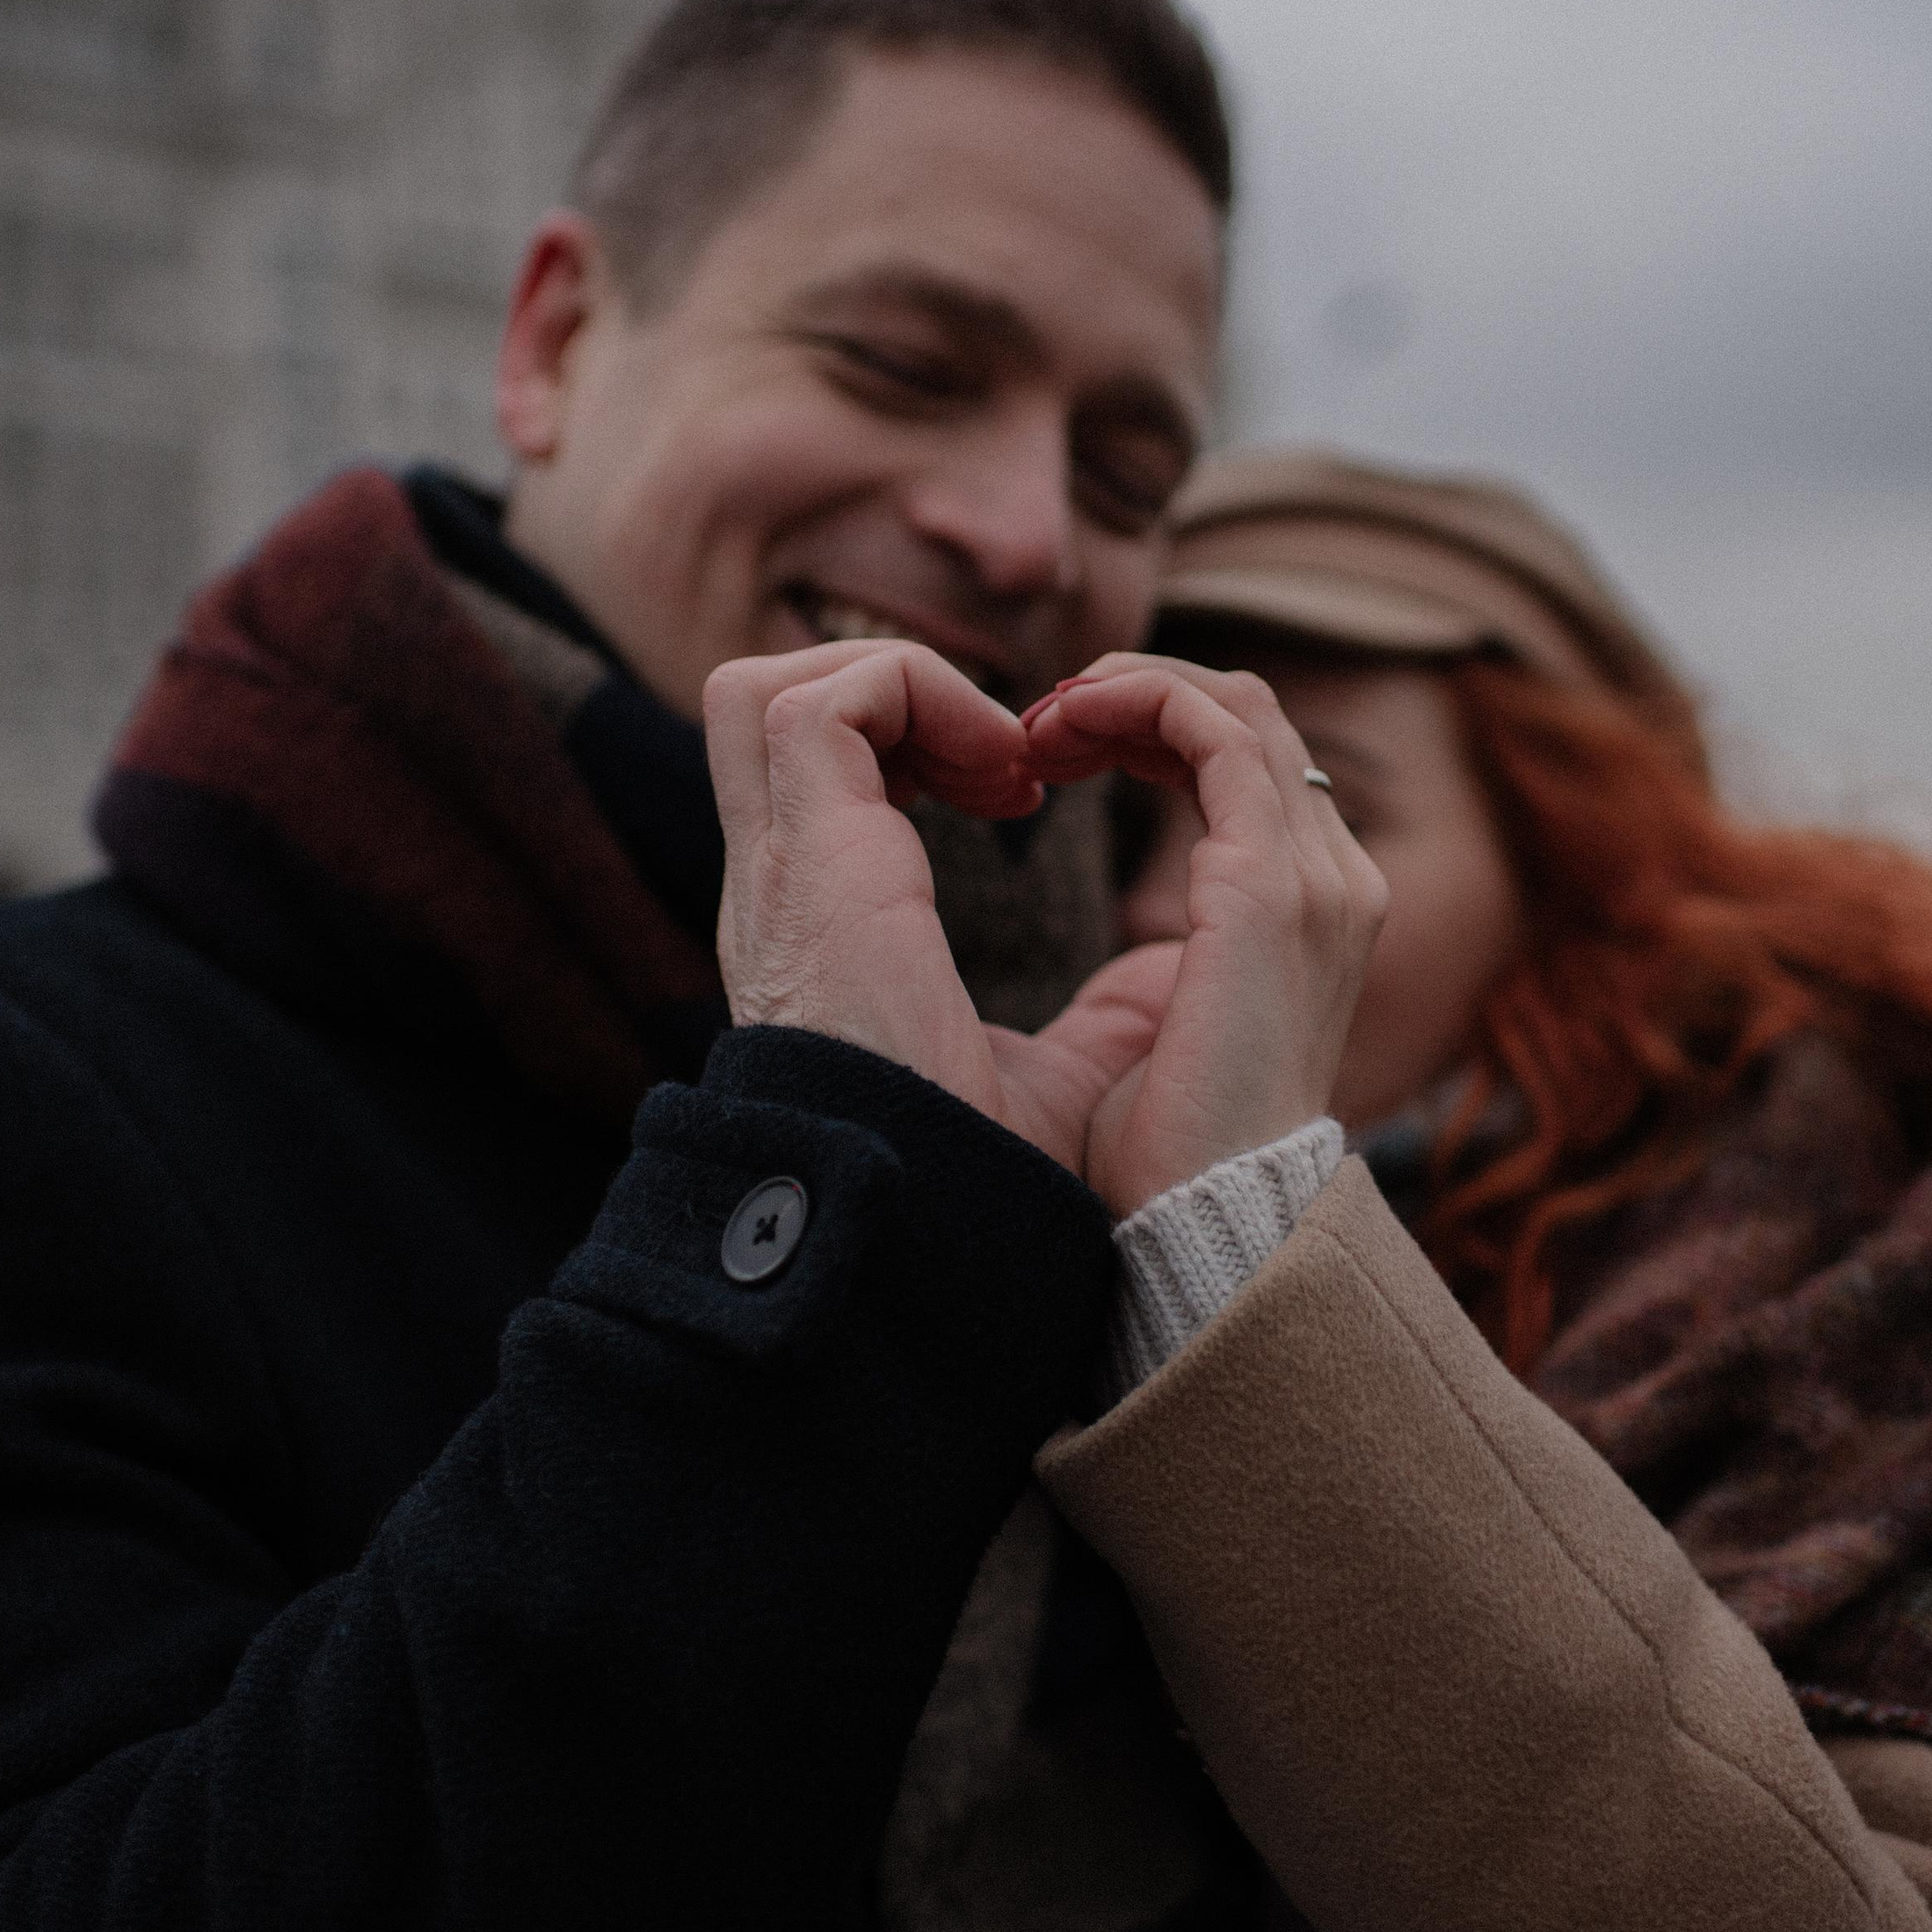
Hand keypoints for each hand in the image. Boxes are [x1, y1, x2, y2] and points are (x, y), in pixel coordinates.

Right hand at [703, 640, 1174, 1174]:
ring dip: (906, 690)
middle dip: (891, 693)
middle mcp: (781, 895)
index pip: (809, 780)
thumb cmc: (997, 1185)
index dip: (913, 743)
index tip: (1023, 788)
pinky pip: (831, 702)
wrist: (955, 1241)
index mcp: (824, 936)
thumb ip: (1103, 1013)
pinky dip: (922, 696)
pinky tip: (1009, 777)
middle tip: (1015, 756)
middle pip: (756, 714)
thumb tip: (1175, 966)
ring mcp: (782, 874)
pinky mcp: (810, 859)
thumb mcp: (1059, 1077)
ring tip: (1011, 760)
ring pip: (769, 691)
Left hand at [1019, 656, 1387, 1214]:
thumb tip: (1135, 970)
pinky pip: (1211, 735)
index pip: (1246, 766)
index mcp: (1312, 914)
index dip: (1149, 732)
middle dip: (1133, 696)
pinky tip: (1062, 726)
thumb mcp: (1169, 1040)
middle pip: (1244, 717)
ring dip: (1126, 690)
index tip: (1050, 755)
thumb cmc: (1166, 1159)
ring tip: (1040, 721)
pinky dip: (1135, 703)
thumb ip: (1170, 980)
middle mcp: (1334, 881)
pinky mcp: (1270, 887)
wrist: (1203, 1229)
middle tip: (1034, 727)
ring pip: (1232, 707)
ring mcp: (1315, 879)